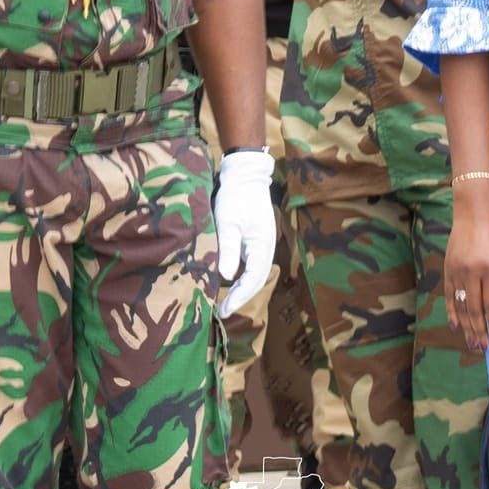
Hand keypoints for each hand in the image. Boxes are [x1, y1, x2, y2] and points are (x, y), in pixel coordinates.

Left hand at [213, 149, 275, 317]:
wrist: (245, 176)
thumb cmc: (236, 197)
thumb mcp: (228, 222)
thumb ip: (228, 249)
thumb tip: (226, 277)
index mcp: (262, 246)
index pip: (252, 280)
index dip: (238, 297)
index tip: (224, 310)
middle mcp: (266, 249)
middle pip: (256, 281)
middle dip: (240, 298)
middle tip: (222, 312)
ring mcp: (261, 246)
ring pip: (254, 275)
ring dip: (241, 290)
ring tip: (224, 302)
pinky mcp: (255, 242)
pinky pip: (250, 266)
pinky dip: (240, 278)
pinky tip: (227, 282)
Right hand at [445, 182, 488, 352]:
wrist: (472, 211)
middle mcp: (472, 271)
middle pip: (475, 309)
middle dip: (479, 330)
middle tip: (482, 347)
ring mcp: (457, 270)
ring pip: (461, 305)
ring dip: (466, 326)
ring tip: (471, 343)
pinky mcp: (448, 268)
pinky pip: (449, 295)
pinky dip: (452, 312)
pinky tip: (456, 326)